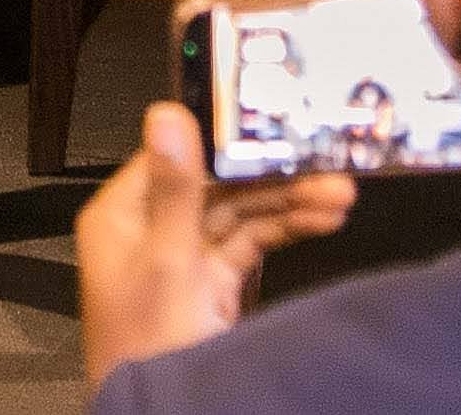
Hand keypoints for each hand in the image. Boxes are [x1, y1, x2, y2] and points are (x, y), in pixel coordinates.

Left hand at [74, 103, 354, 390]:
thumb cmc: (145, 346)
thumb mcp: (165, 260)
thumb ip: (175, 189)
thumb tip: (166, 115)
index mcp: (122, 213)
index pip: (177, 155)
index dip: (225, 138)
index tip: (272, 121)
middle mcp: (149, 227)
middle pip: (218, 185)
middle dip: (274, 176)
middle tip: (323, 164)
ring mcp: (183, 256)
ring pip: (241, 214)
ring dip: (289, 203)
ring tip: (338, 197)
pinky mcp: (211, 283)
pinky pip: (250, 244)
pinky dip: (285, 231)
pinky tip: (320, 220)